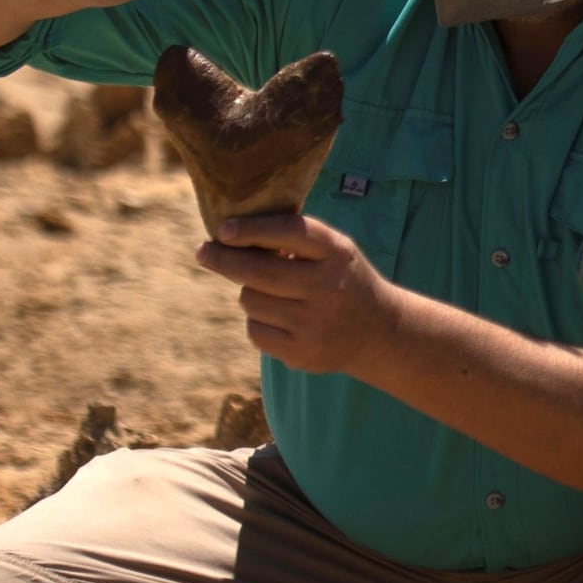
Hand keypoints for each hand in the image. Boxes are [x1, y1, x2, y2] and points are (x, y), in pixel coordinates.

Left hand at [194, 211, 391, 377]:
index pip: (290, 232)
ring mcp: (315, 324)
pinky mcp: (302, 353)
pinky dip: (258, 321)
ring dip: (250, 292)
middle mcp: (329, 288)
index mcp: (338, 253)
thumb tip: (228, 237)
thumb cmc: (341, 278)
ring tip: (273, 293)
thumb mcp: (332, 251)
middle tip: (204, 251)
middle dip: (224, 259)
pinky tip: (280, 319)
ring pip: (250, 300)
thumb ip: (292, 239)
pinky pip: (255, 330)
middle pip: (258, 272)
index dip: (253, 230)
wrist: (377, 332)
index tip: (223, 229)